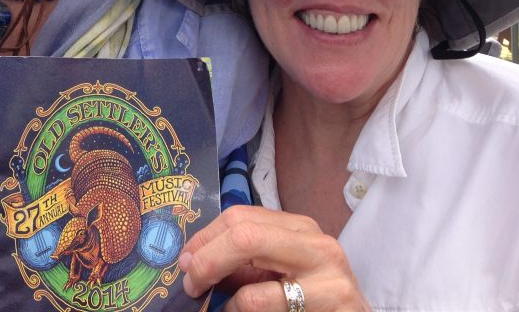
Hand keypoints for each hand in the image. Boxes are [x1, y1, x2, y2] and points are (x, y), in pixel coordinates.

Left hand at [179, 205, 369, 311]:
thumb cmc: (314, 302)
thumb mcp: (278, 275)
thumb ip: (244, 264)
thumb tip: (192, 261)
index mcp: (299, 228)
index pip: (240, 217)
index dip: (205, 238)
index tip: (184, 260)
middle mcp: (315, 243)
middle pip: (243, 233)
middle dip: (206, 258)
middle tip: (189, 283)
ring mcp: (329, 274)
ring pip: (253, 267)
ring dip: (220, 288)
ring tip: (212, 303)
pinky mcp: (334, 303)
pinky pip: (264, 302)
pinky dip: (238, 309)